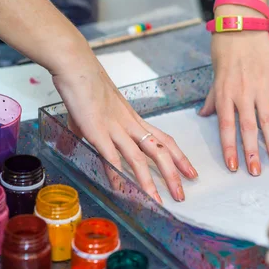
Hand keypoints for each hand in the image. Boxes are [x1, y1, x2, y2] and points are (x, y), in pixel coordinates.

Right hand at [51, 55, 197, 202]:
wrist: (77, 67)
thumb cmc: (86, 86)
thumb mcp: (99, 111)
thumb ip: (95, 128)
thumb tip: (82, 139)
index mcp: (134, 120)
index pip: (165, 140)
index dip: (180, 158)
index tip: (191, 172)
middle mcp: (131, 126)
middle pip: (160, 152)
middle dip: (173, 175)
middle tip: (182, 194)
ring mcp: (116, 129)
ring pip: (140, 159)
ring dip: (150, 183)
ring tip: (159, 202)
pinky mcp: (98, 132)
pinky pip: (112, 158)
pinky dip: (118, 176)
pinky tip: (123, 190)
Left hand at [199, 5, 268, 175]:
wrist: (241, 25)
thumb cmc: (224, 51)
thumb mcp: (214, 76)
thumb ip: (212, 99)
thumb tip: (203, 115)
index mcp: (225, 95)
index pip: (226, 127)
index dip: (229, 148)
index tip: (232, 167)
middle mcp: (242, 94)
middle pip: (248, 129)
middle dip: (251, 153)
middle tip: (256, 173)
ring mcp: (260, 87)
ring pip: (268, 120)